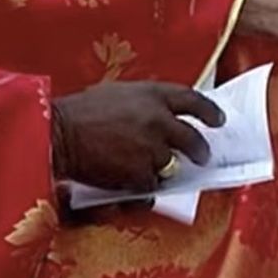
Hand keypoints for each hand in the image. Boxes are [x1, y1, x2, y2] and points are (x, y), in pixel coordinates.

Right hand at [51, 82, 224, 193]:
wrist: (59, 133)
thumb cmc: (81, 112)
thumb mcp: (117, 93)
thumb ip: (144, 103)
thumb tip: (162, 116)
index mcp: (152, 94)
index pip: (193, 100)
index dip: (209, 111)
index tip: (218, 120)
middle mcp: (158, 120)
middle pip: (192, 138)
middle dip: (199, 149)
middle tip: (201, 156)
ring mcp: (152, 148)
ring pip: (172, 165)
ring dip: (164, 168)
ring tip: (146, 166)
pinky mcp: (141, 173)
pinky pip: (152, 185)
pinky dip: (143, 184)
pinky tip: (127, 178)